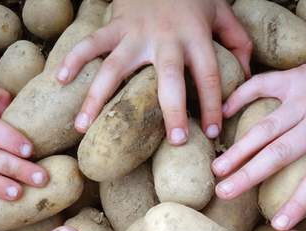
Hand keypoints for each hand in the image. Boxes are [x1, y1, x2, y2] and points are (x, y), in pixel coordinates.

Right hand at [57, 0, 251, 144]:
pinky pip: (90, 43)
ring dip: (97, 98)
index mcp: (196, 36)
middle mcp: (165, 37)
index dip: (214, 104)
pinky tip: (59, 80)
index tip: (212, 131)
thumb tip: (246, 78)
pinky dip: (73, 59)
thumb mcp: (223, 13)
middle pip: (169, 78)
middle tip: (176, 141)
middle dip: (173, 110)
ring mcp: (135, 33)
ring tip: (82, 128)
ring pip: (114, 67)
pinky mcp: (114, 25)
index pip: (210, 74)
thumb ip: (237, 44)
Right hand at [212, 40, 305, 229]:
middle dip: (247, 175)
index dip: (297, 203)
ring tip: (216, 167)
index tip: (276, 225)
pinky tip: (222, 113)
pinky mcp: (293, 79)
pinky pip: (260, 86)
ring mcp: (302, 100)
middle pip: (277, 155)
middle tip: (222, 193)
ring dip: (238, 147)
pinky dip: (240, 97)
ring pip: (263, 127)